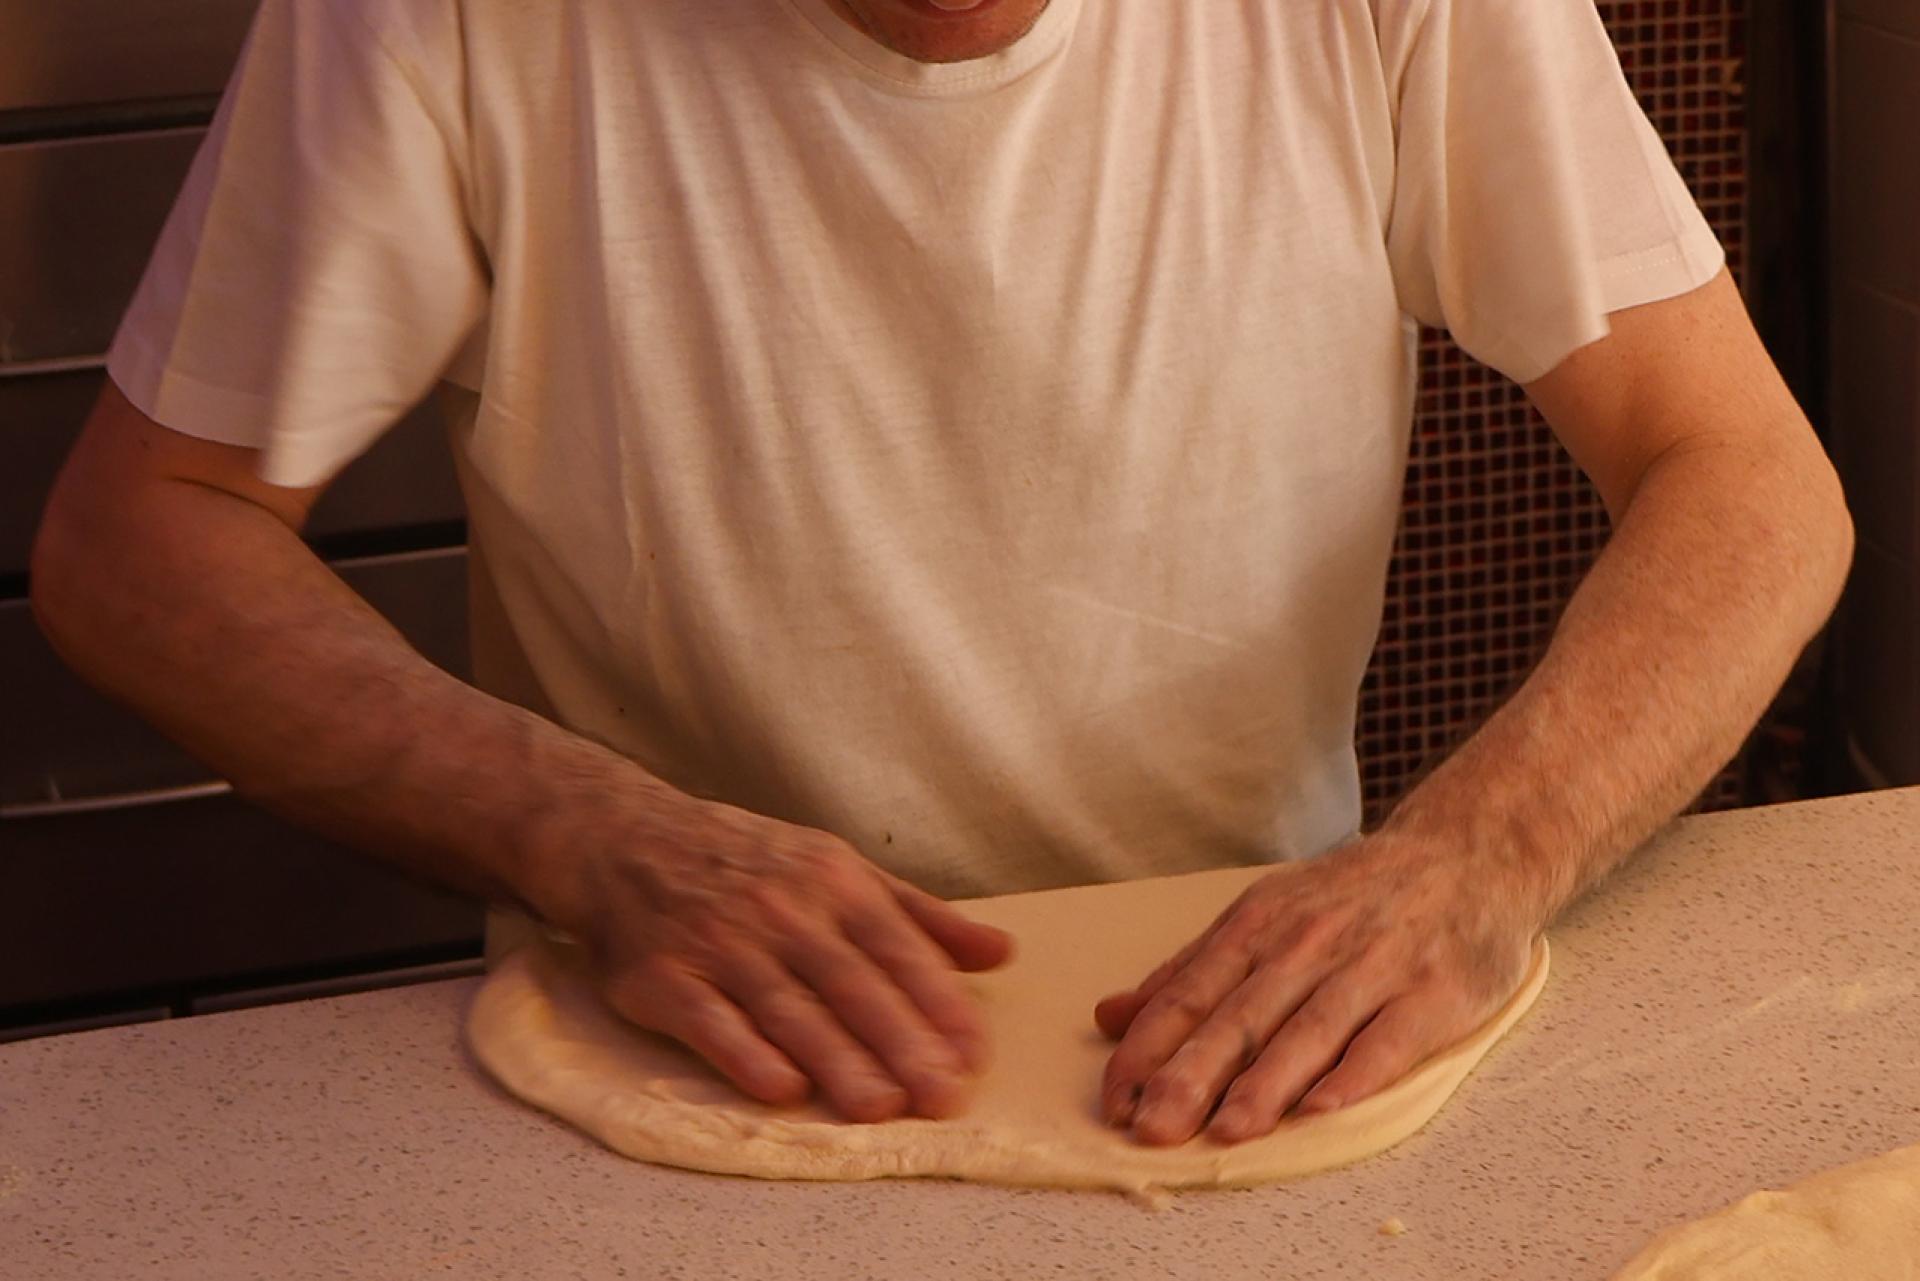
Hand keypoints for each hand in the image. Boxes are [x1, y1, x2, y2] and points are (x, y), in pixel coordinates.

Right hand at [562, 794, 1012, 1122]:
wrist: (623, 837)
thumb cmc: (746, 861)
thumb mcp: (837, 867)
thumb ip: (919, 915)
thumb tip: (1000, 951)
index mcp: (832, 881)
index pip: (898, 948)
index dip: (937, 1003)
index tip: (974, 1055)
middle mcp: (782, 909)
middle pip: (851, 984)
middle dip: (901, 1042)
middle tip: (942, 1097)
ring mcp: (721, 942)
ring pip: (788, 1008)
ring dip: (836, 1059)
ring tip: (880, 1107)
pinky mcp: (664, 975)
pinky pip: (711, 1020)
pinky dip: (746, 1054)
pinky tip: (782, 1090)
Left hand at [1093, 834, 1536, 1145]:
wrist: (1468, 852)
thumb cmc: (1352, 897)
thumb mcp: (1264, 913)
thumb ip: (1190, 970)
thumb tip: (1110, 1017)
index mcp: (1259, 924)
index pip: (1189, 993)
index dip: (1148, 1049)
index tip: (1114, 1101)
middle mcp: (1309, 943)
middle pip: (1241, 1017)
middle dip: (1191, 1075)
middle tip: (1151, 1128)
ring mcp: (1374, 965)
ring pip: (1310, 1029)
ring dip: (1267, 1082)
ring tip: (1227, 1130)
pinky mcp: (1435, 991)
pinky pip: (1390, 1038)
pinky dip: (1357, 1074)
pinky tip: (1325, 1109)